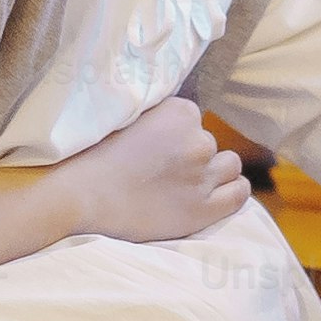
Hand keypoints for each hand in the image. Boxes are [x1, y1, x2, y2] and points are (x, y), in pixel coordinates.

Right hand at [55, 95, 250, 243]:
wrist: (82, 197)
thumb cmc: (95, 157)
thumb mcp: (128, 118)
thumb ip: (159, 116)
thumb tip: (178, 119)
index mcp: (180, 112)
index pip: (193, 118)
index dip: (177, 134)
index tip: (157, 147)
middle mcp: (198, 141)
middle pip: (208, 143)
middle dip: (191, 154)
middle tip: (163, 171)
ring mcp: (203, 176)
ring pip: (228, 166)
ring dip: (212, 172)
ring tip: (185, 184)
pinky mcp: (204, 208)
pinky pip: (238, 193)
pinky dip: (230, 192)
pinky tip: (212, 195)